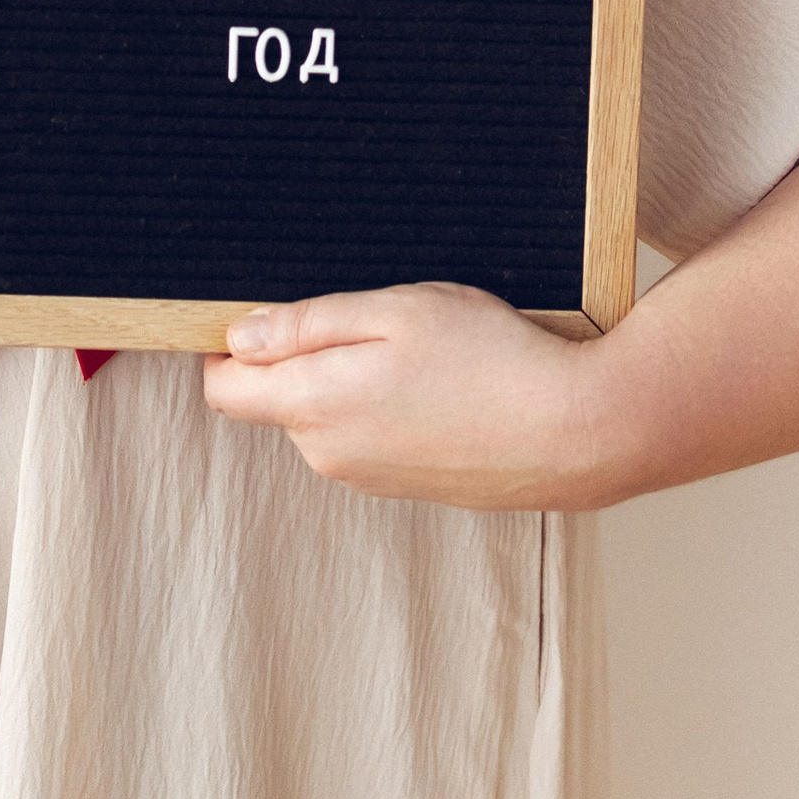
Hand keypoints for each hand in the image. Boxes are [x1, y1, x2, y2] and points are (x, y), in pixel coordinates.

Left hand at [203, 280, 607, 510]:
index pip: (224, 387)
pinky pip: (368, 434)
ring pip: (327, 413)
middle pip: (276, 397)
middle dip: (305, 355)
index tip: (272, 312)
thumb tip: (237, 338)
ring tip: (423, 352)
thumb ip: (306, 325)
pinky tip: (442, 385)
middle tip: (377, 319)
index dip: (232, 344)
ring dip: (352, 379)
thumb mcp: (393, 311)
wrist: (574, 433)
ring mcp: (367, 477)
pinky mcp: (404, 486)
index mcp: (312, 405)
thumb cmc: (491, 360)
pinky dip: (387, 405)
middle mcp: (328, 453)